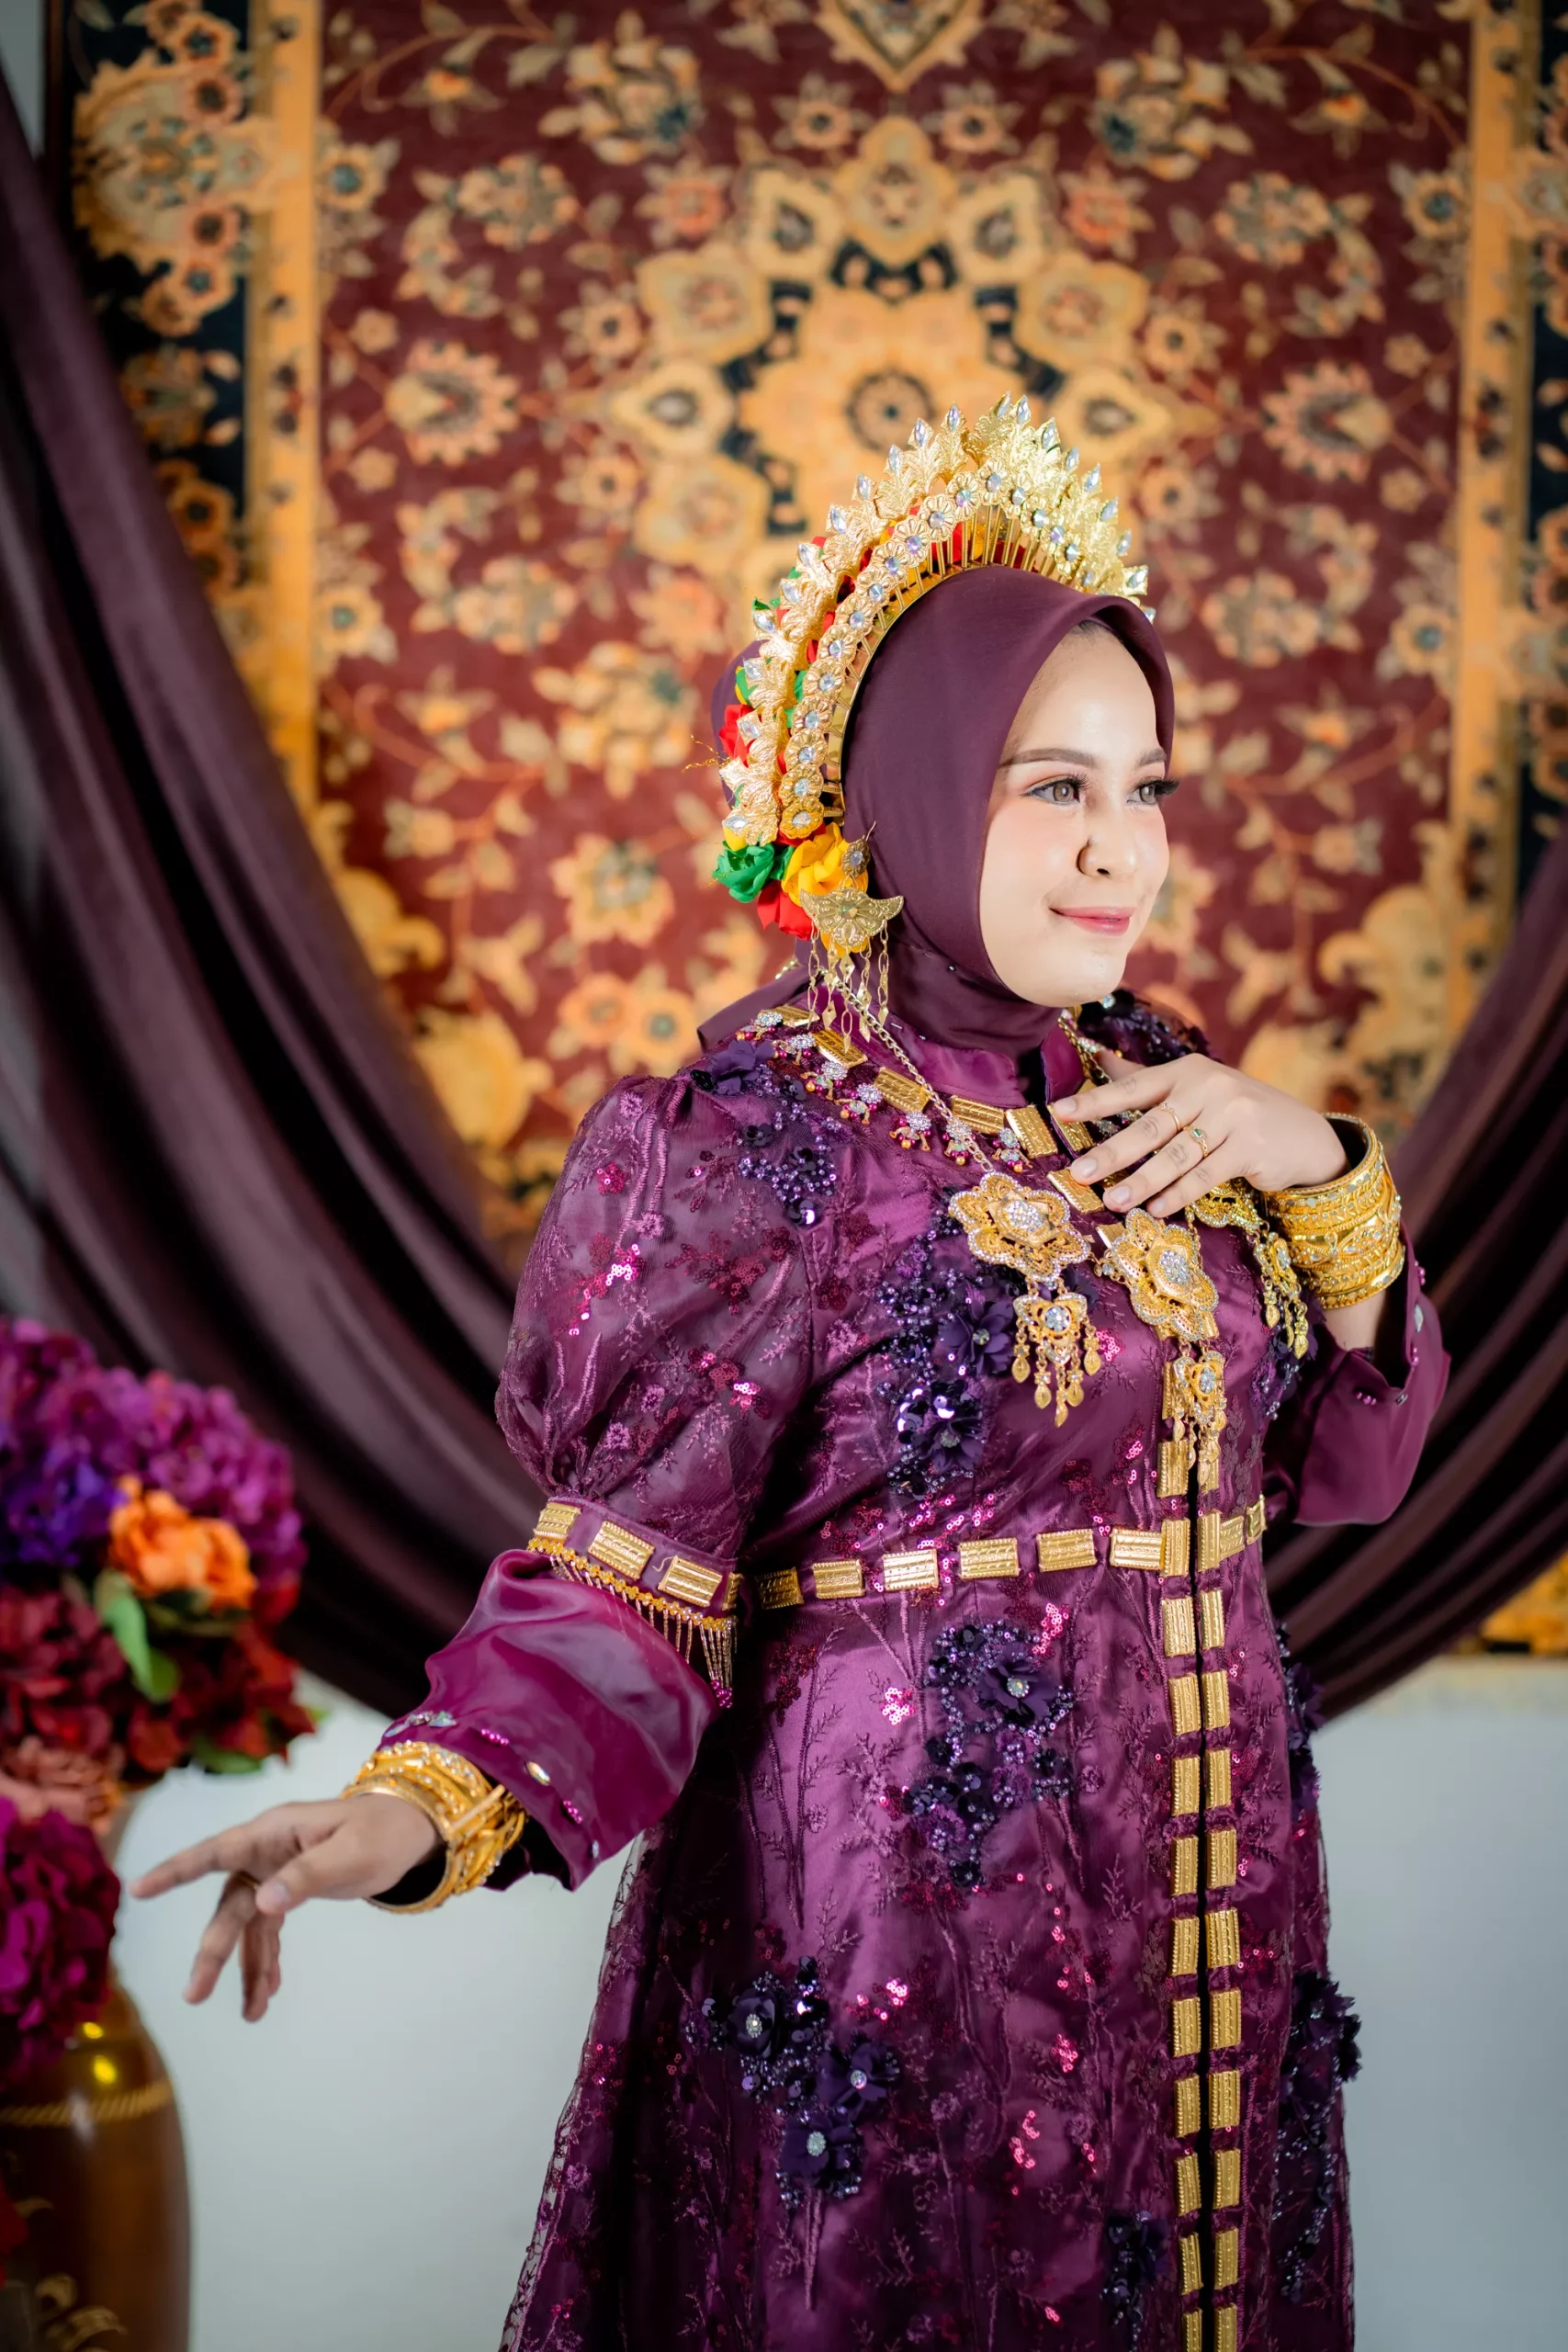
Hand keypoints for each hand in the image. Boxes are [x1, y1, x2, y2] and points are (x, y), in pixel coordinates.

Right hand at [129, 1793, 439, 2022]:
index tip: (140, 1889)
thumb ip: (307, 1876)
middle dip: (213, 1952)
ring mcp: (276, 1873)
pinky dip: (267, 1962)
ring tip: (251, 2014)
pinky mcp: (290, 1891)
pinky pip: (269, 1932)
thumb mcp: (351, 1853)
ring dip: (245, 1968)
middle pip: (230, 1906)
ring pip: (247, 1926)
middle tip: (195, 1995)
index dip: (176, 1870)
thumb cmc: (384, 1832)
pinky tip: (267, 1994)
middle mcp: (267, 1852)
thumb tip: (265, 1904)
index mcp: (274, 1832)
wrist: (414, 1833)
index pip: (217, 1852)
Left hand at [1050, 1048, 1348, 1218]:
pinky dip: (1178, 1194)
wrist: (1300, 1133)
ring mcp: (1233, 1117)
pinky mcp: (1250, 1148)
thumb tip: (1096, 1054)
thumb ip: (1145, 1078)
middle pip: (1151, 1125)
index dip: (1095, 1100)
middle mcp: (1209, 1088)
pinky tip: (1155, 1209)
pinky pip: (1205, 1175)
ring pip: (1176, 1155)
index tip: (1059, 1111)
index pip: (1134, 1086)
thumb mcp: (1194, 1086)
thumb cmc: (1235, 1110)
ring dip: (1141, 1181)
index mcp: (1187, 1071)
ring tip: (1112, 1200)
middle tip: (1078, 1173)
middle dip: (1111, 1152)